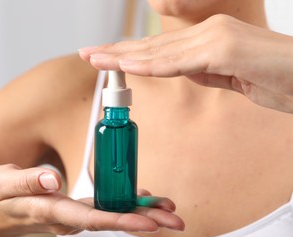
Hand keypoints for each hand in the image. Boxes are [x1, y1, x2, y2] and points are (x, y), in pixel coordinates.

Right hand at [0, 164, 183, 236]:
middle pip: (110, 220)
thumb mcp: (2, 182)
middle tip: (174, 220)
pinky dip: (126, 204)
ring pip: (111, 215)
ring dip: (141, 212)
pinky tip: (142, 198)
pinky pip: (105, 208)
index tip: (148, 223)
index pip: (91, 219)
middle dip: (143, 220)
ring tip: (168, 208)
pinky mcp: (76, 208)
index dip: (121, 221)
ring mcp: (74, 215)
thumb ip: (27, 181)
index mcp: (51, 212)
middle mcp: (67, 218)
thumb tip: (53, 179)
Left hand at [79, 14, 292, 112]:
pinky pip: (181, 61)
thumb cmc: (274, 78)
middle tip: (88, 54)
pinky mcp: (225, 50)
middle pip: (153, 46)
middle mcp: (208, 32)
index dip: (129, 53)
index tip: (105, 58)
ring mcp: (215, 38)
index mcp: (207, 38)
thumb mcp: (228, 77)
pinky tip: (129, 67)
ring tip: (96, 59)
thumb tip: (180, 71)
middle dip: (116, 52)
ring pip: (161, 51)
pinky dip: (153, 66)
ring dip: (125, 57)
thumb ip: (203, 72)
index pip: (159, 49)